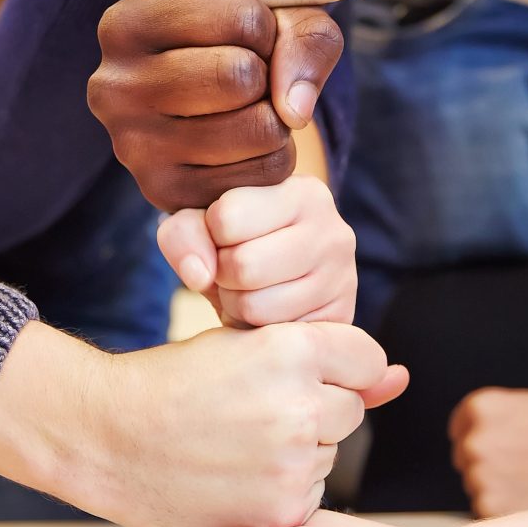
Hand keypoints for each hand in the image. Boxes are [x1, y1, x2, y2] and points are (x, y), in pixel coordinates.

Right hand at [0, 323, 406, 526]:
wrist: (109, 437)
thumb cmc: (175, 383)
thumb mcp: (246, 347)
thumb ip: (329, 359)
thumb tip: (400, 378)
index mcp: (291, 348)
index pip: (365, 358)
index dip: (334, 367)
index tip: (296, 376)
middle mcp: (299, 404)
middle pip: (349, 409)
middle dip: (314, 411)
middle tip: (253, 413)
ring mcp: (292, 462)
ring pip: (329, 455)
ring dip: (298, 453)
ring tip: (237, 445)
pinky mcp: (281, 511)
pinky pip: (309, 497)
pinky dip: (280, 492)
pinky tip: (236, 477)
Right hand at [91, 0, 343, 208]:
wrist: (210, 110)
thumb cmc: (239, 45)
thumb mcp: (276, 16)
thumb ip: (304, 38)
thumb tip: (293, 111)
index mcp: (123, 26)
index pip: (242, 17)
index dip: (269, 29)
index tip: (247, 37)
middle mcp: (112, 87)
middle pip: (241, 75)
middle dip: (269, 76)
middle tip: (252, 79)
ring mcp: (133, 148)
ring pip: (258, 129)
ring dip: (277, 119)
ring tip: (251, 109)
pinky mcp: (165, 195)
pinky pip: (262, 176)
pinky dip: (275, 158)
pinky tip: (248, 147)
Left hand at [163, 176, 357, 327]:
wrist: (275, 280)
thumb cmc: (235, 242)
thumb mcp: (200, 225)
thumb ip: (184, 235)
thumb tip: (200, 275)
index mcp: (303, 191)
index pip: (227, 217)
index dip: (209, 234)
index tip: (223, 235)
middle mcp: (334, 230)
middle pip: (243, 265)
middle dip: (221, 274)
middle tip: (231, 270)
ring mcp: (343, 278)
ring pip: (255, 305)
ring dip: (236, 304)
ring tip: (248, 290)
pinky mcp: (339, 320)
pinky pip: (272, 335)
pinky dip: (256, 329)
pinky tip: (267, 311)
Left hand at [449, 389, 527, 517]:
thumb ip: (494, 417)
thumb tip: (465, 437)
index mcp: (481, 408)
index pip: (459, 428)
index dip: (484, 438)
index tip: (506, 447)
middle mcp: (475, 441)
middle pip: (466, 460)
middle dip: (490, 465)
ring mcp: (481, 479)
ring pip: (478, 488)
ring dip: (500, 491)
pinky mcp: (491, 512)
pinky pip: (489, 514)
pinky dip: (509, 513)